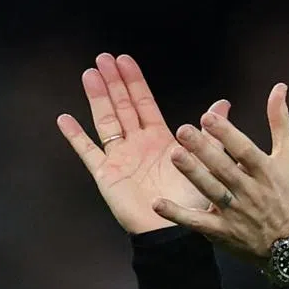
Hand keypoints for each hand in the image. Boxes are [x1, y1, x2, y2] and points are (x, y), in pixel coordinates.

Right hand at [57, 53, 231, 234]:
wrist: (174, 231)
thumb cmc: (192, 200)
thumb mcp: (206, 160)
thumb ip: (211, 133)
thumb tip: (223, 104)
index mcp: (159, 139)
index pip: (143, 103)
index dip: (134, 81)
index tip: (125, 60)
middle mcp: (137, 145)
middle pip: (121, 106)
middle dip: (113, 82)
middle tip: (103, 58)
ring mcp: (120, 158)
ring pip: (105, 121)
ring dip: (97, 98)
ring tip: (90, 75)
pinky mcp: (107, 175)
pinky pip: (88, 152)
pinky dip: (75, 136)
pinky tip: (64, 119)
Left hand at [156, 82, 288, 261]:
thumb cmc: (287, 193)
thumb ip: (280, 121)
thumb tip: (279, 88)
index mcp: (265, 171)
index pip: (245, 150)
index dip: (227, 134)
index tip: (209, 116)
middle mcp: (249, 191)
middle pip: (224, 168)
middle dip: (204, 149)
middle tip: (182, 130)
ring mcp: (234, 212)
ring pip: (210, 191)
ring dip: (192, 174)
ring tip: (174, 155)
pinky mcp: (221, 231)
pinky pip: (197, 222)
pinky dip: (178, 215)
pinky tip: (158, 204)